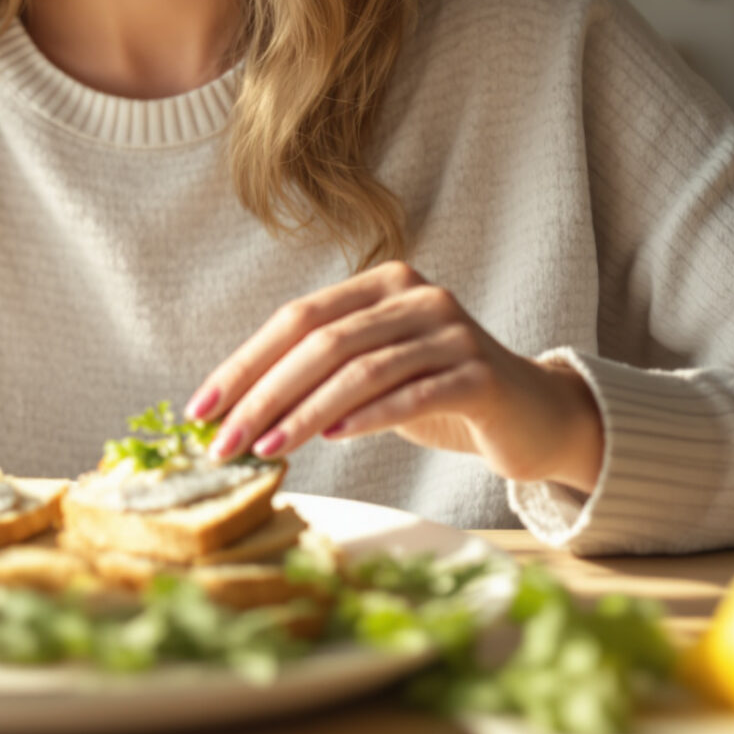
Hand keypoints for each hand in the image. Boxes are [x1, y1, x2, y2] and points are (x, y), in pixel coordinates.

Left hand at [186, 261, 604, 491]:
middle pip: (322, 342)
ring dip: (302, 412)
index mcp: (382, 284)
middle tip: (223, 442)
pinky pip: (410, 393)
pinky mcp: (480, 374)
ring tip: (264, 448)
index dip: (243, 363)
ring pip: (359, 370)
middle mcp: (417, 296)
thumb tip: (234, 414)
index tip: (201, 409)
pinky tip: (330, 440)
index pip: (296, 318)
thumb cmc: (438, 396)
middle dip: (262, 394)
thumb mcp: (375, 375)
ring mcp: (452, 332)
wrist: (533, 416)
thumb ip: (320, 376)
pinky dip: (364, 417)